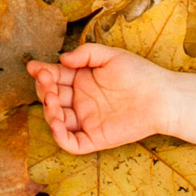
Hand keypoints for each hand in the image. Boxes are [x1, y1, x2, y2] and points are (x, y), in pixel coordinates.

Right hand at [28, 45, 178, 153]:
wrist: (162, 97)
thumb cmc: (139, 73)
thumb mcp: (110, 55)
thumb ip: (85, 54)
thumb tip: (61, 59)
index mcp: (81, 80)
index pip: (55, 76)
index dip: (42, 72)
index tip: (33, 67)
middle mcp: (81, 100)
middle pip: (52, 97)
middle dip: (44, 89)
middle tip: (47, 81)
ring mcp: (86, 120)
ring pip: (57, 120)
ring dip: (49, 111)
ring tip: (53, 101)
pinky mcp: (94, 138)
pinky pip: (71, 142)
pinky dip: (59, 136)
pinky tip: (56, 123)